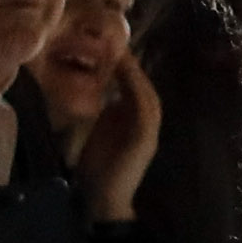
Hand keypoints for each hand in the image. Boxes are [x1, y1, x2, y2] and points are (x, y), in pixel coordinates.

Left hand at [74, 59, 164, 224]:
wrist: (103, 200)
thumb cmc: (97, 168)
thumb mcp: (96, 131)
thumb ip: (99, 109)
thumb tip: (91, 84)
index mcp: (134, 118)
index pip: (132, 85)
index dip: (124, 65)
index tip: (108, 43)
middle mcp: (146, 121)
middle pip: (142, 85)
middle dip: (131, 64)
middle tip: (116, 42)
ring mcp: (149, 131)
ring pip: (147, 95)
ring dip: (135, 74)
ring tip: (122, 55)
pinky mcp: (146, 139)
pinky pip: (145, 110)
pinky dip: (137, 92)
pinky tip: (128, 78)